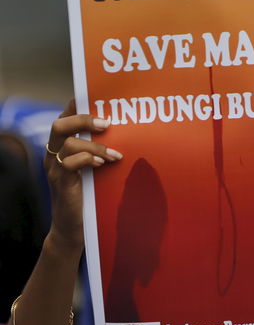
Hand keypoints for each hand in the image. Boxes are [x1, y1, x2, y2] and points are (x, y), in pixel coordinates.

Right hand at [45, 100, 121, 248]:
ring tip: (115, 155)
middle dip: (84, 119)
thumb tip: (130, 131)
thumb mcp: (97, 167)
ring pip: (67, 143)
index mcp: (62, 146)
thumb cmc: (90, 194)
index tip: (99, 97)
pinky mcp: (61, 184)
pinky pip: (68, 164)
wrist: (75, 227)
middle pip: (59, 124)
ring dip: (95, 145)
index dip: (77, 105)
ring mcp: (55, 169)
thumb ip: (103, 149)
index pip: (65, 117)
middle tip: (107, 124)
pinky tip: (102, 164)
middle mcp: (54, 154)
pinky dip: (87, 159)